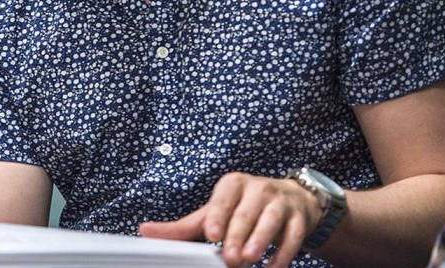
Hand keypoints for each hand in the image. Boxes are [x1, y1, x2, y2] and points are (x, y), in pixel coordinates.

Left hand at [139, 172, 322, 266]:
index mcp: (232, 185)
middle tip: (230, 257)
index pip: (223, 200)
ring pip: (271, 222)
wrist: (290, 200)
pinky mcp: (299, 218)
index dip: (218, 216)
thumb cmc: (243, 207)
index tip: (212, 234)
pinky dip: (283, 254)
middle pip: (246, 213)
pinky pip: (293, 236)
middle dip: (238, 235)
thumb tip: (145, 231)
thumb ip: (183, 227)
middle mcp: (258, 189)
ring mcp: (281, 202)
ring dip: (261, 241)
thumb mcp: (214, 212)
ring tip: (250, 259)